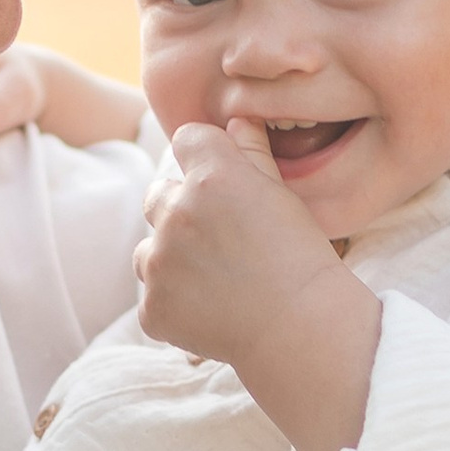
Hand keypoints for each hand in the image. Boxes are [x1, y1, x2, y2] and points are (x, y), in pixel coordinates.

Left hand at [136, 118, 346, 363]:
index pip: (186, 139)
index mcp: (211, 176)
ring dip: (169, 259)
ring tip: (216, 279)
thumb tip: (236, 122)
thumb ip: (253, 154)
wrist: (301, 328)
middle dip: (180, 211)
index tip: (220, 182)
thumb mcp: (283, 197)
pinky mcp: (152, 307)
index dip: (203, 157)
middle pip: (158, 194)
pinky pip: (153, 296)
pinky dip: (175, 303)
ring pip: (148, 249)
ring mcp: (158, 263)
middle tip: (221, 241)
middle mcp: (176, 212)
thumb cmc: (301, 259)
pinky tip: (211, 310)